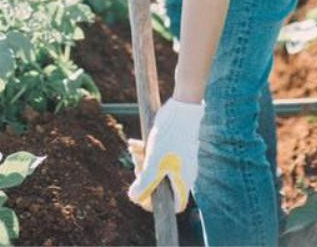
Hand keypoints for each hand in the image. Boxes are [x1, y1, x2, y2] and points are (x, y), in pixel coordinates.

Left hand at [127, 97, 205, 213]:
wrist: (180, 110)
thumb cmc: (169, 138)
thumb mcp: (153, 162)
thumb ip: (145, 183)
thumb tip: (134, 198)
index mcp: (183, 182)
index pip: (171, 205)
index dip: (154, 203)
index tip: (140, 193)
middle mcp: (183, 174)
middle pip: (160, 186)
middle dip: (144, 177)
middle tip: (137, 166)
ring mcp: (178, 162)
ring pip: (155, 169)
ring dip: (141, 161)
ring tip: (133, 149)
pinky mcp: (172, 150)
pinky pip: (156, 157)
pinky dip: (145, 152)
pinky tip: (133, 143)